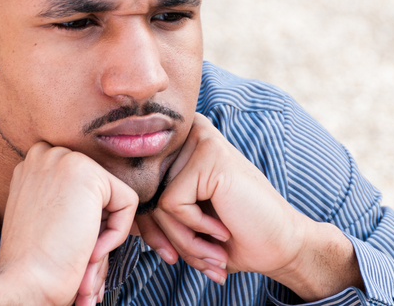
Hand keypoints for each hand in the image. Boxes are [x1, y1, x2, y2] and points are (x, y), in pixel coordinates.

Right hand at [0, 143, 138, 305]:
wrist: (26, 284)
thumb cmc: (38, 264)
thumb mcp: (51, 220)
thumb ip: (73, 200)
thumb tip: (107, 203)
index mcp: (33, 168)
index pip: (83, 187)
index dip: (85, 221)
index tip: (67, 246)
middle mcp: (44, 155)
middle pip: (99, 191)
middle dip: (97, 228)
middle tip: (80, 257)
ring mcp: (64, 159)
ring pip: (114, 198)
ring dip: (105, 235)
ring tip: (83, 258)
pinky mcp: (88, 172)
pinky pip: (128, 203)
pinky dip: (118, 234)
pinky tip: (90, 249)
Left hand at [135, 114, 362, 300]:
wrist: (280, 245)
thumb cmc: (232, 234)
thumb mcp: (183, 220)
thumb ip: (151, 208)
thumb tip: (113, 208)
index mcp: (181, 144)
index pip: (139, 187)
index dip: (149, 228)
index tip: (170, 256)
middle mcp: (188, 134)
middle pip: (145, 193)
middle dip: (166, 236)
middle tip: (200, 259)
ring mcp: (201, 141)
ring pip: (156, 202)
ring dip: (181, 238)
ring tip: (213, 250)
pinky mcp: (209, 156)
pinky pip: (171, 204)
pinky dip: (193, 229)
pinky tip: (222, 230)